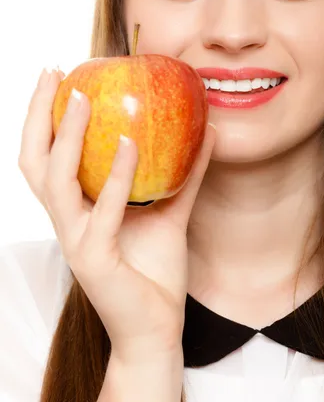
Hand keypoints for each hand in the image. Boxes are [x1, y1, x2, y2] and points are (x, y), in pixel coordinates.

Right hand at [18, 67, 215, 361]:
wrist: (156, 328)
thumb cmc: (154, 270)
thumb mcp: (171, 211)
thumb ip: (187, 173)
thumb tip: (210, 130)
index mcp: (77, 208)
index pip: (46, 156)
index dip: (45, 118)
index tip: (59, 77)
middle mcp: (67, 221)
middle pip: (34, 162)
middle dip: (38, 116)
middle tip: (54, 75)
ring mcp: (77, 240)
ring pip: (57, 182)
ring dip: (68, 137)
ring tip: (84, 98)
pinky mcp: (95, 258)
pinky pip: (104, 210)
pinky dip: (117, 175)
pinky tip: (131, 143)